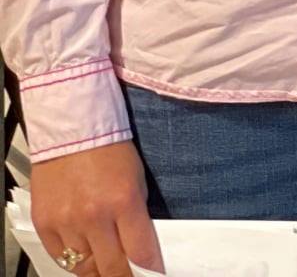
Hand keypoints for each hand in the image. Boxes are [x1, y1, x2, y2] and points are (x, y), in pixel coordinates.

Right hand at [29, 141, 163, 276]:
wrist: (73, 133)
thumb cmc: (111, 153)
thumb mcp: (136, 184)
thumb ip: (136, 219)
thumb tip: (139, 250)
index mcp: (124, 203)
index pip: (140, 253)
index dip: (148, 271)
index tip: (153, 275)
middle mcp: (94, 217)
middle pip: (111, 267)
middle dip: (123, 276)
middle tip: (128, 275)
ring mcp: (66, 222)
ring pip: (83, 267)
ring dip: (96, 268)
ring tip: (104, 264)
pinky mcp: (44, 224)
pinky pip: (59, 256)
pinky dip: (72, 259)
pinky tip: (82, 252)